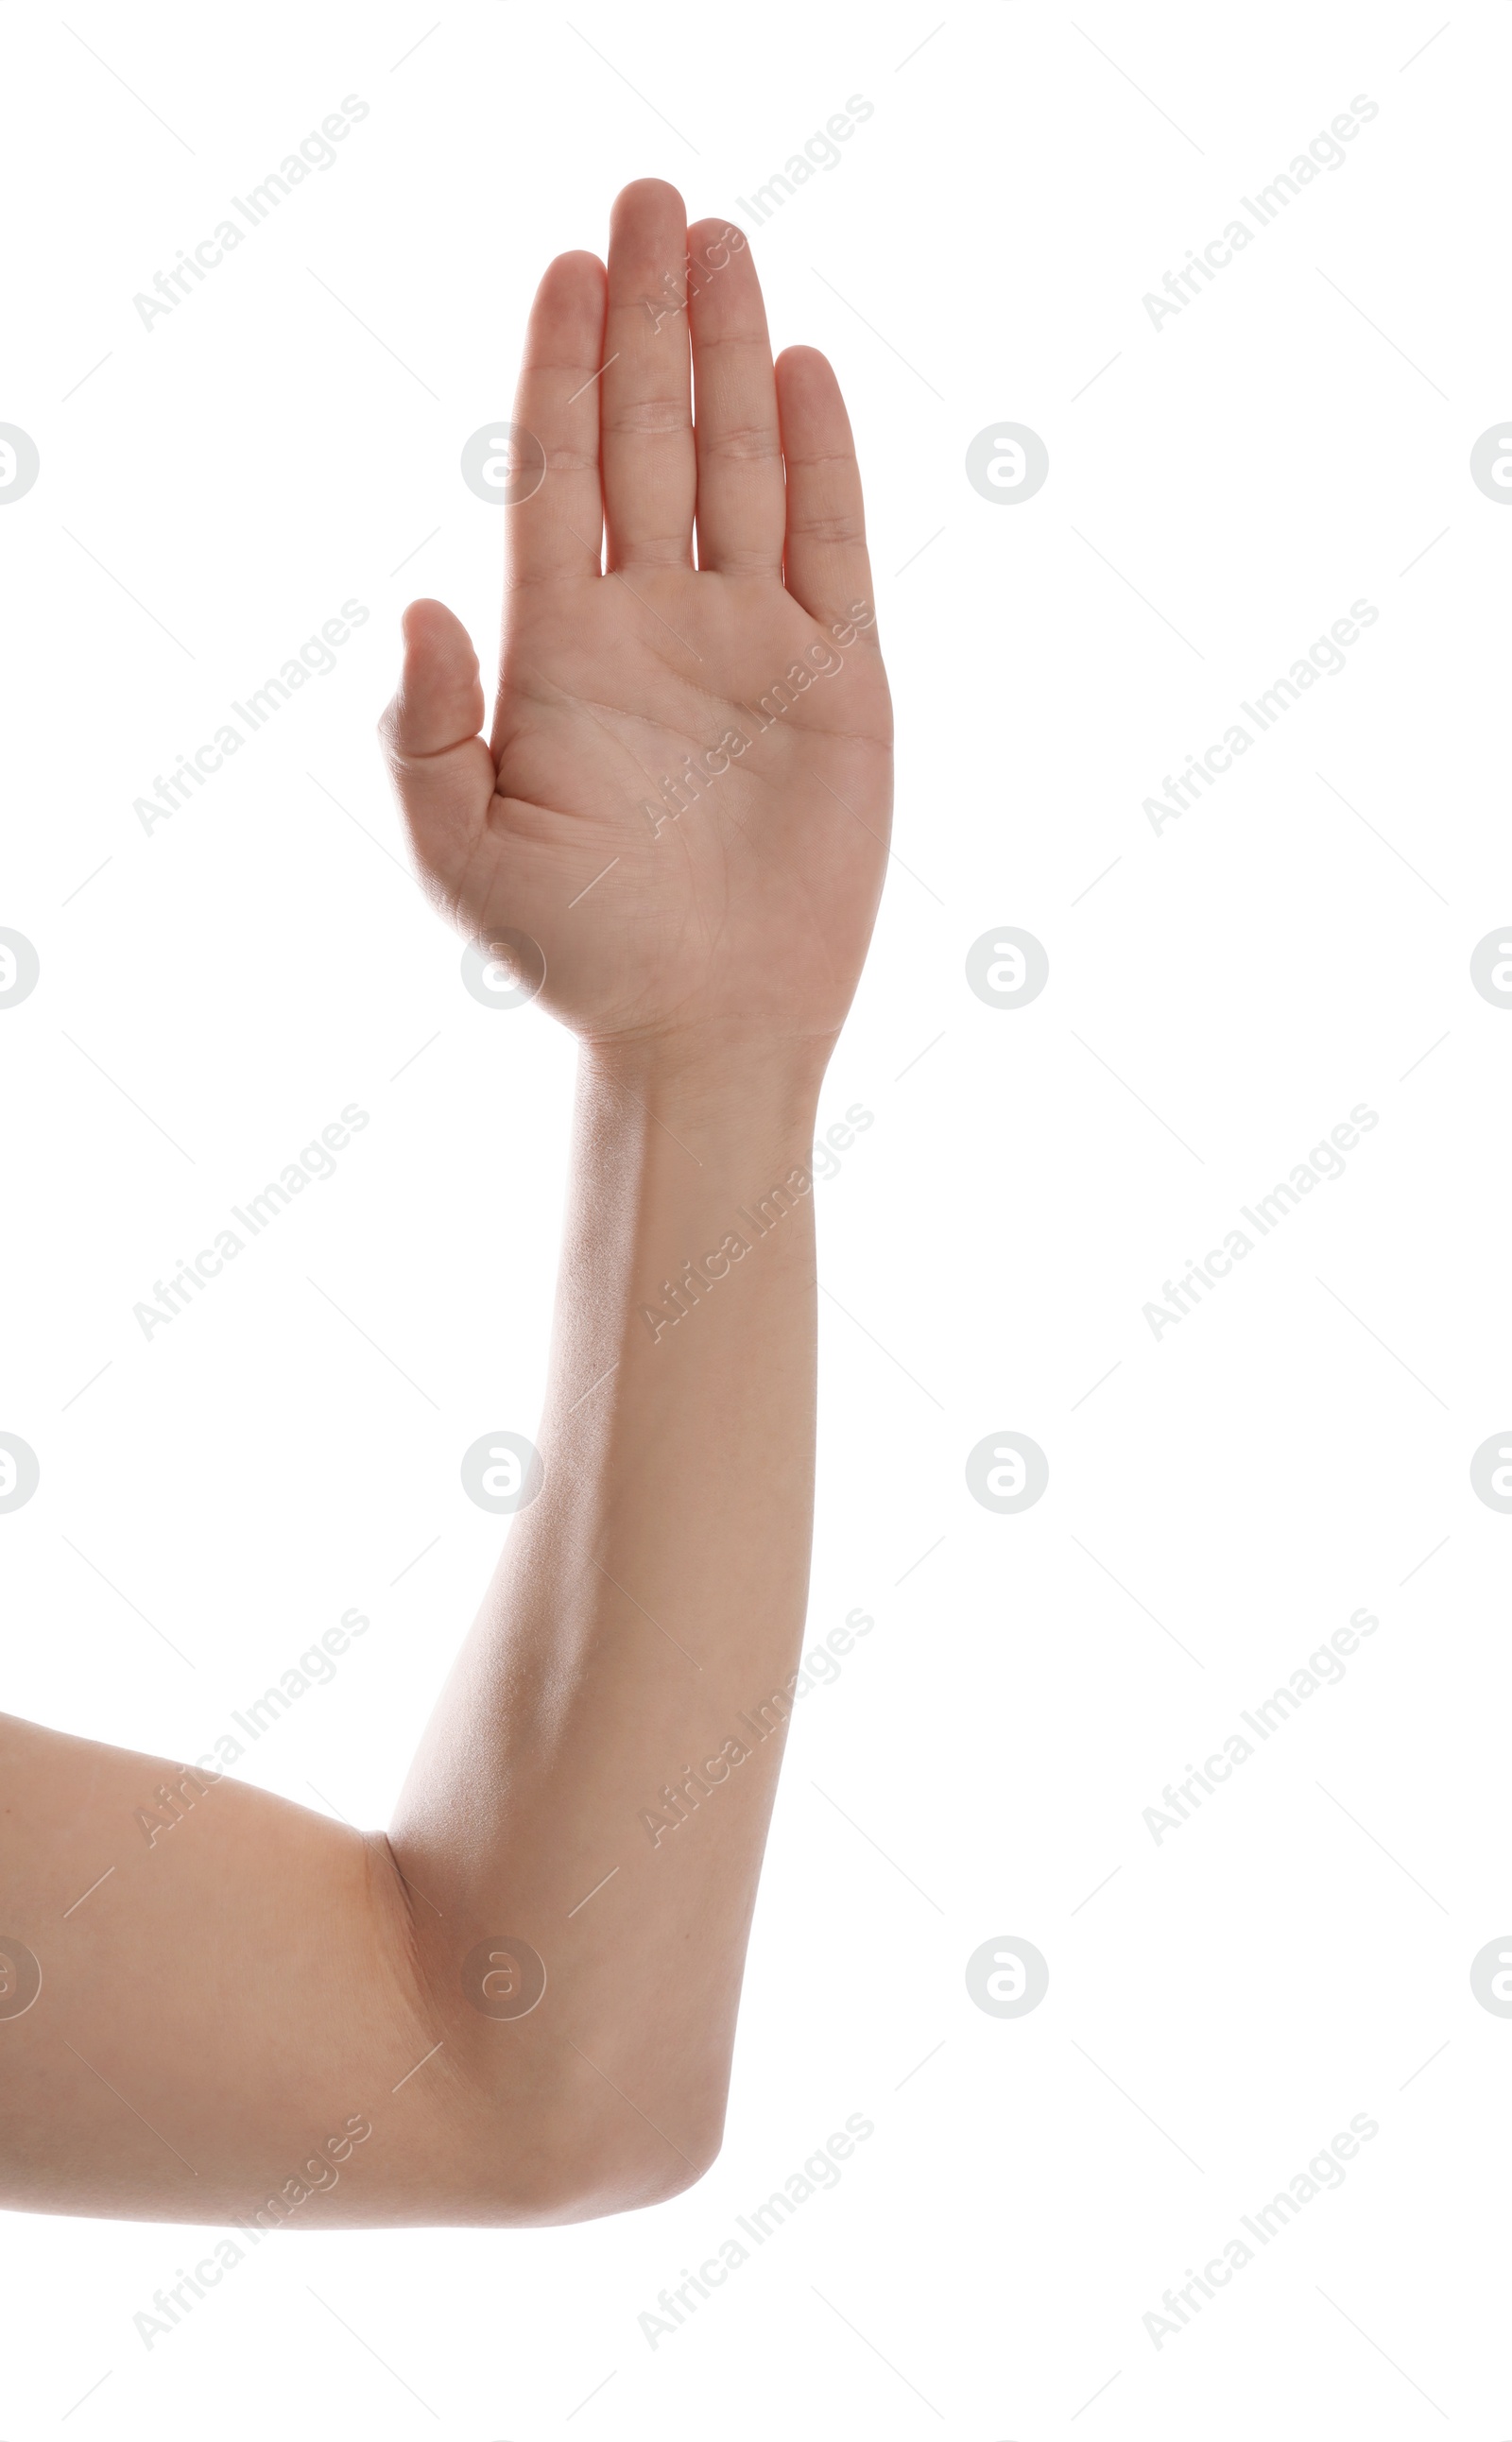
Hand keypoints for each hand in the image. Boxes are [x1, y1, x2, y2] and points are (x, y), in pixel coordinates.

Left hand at [380, 179, 891, 1081]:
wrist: (706, 1030)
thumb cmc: (580, 955)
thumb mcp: (465, 853)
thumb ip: (429, 731)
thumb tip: (420, 604)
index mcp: (563, 650)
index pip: (559, 474)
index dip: (563, 368)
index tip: (567, 265)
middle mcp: (654, 626)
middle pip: (650, 438)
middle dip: (646, 320)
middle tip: (648, 200)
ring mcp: (749, 645)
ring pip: (740, 468)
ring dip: (729, 356)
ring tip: (718, 245)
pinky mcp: (838, 681)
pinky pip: (832, 544)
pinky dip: (819, 459)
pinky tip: (801, 371)